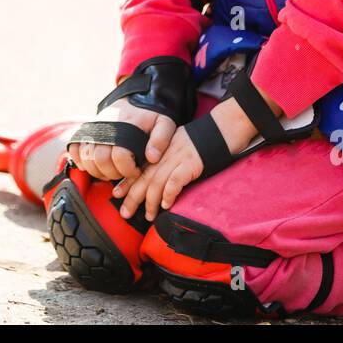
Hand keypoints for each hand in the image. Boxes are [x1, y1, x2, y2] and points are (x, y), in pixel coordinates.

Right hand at [67, 102, 176, 181]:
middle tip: (123, 173)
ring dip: (97, 171)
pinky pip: (75, 149)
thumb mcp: (164, 124)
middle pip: (100, 160)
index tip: (136, 172)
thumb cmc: (151, 114)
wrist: (137, 98)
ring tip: (111, 171)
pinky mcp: (86, 131)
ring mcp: (93, 129)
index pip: (119, 156)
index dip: (128, 170)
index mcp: (124, 128)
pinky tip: (93, 166)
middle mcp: (105, 129)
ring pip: (86, 158)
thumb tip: (152, 157)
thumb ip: (161, 140)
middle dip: (112, 173)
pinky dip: (80, 161)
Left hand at [115, 98, 259, 220]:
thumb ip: (169, 159)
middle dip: (133, 196)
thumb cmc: (205, 139)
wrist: (225, 126)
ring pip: (157, 181)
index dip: (127, 181)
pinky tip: (166, 205)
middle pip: (144, 176)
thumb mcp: (181, 145)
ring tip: (149, 216)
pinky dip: (169, 193)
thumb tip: (162, 181)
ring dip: (151, 201)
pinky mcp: (192, 163)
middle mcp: (167, 153)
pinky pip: (176, 180)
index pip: (141, 167)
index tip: (117, 194)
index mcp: (162, 149)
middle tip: (124, 213)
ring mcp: (179, 157)